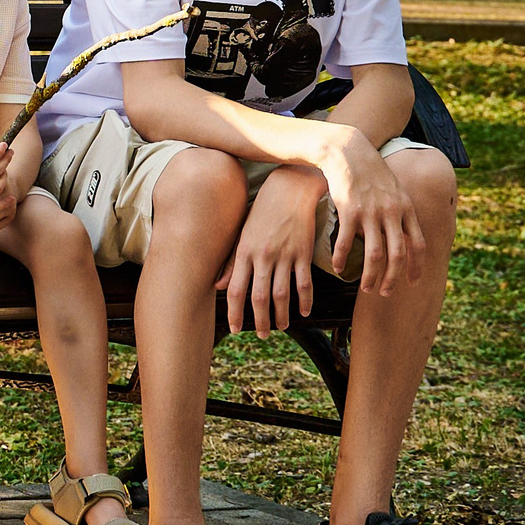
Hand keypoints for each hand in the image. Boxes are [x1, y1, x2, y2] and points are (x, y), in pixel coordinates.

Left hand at [225, 165, 325, 336]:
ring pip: (282, 294)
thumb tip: (219, 286)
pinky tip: (304, 311)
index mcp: (244, 252)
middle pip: (259, 297)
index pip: (236, 289)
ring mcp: (284, 255)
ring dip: (282, 315)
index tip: (235, 329)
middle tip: (262, 336)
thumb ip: (231, 261)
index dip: (235, 312)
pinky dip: (305, 300)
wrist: (289, 189)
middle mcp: (263, 256)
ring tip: (281, 326)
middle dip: (260, 320)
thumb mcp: (242, 234)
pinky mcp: (303, 252)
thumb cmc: (262, 212)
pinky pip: (304, 282)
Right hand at [315, 130, 425, 295]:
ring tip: (365, 288)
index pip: (418, 244)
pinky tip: (339, 268)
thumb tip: (405, 233)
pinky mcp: (349, 211)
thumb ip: (401, 211)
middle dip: (393, 279)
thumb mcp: (394, 189)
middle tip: (385, 293)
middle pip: (397, 255)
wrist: (349, 151)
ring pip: (374, 254)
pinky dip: (342, 258)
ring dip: (371, 276)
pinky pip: (346, 242)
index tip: (412, 283)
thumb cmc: (371, 172)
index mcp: (406, 209)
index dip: (417, 267)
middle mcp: (391, 213)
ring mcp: (370, 212)